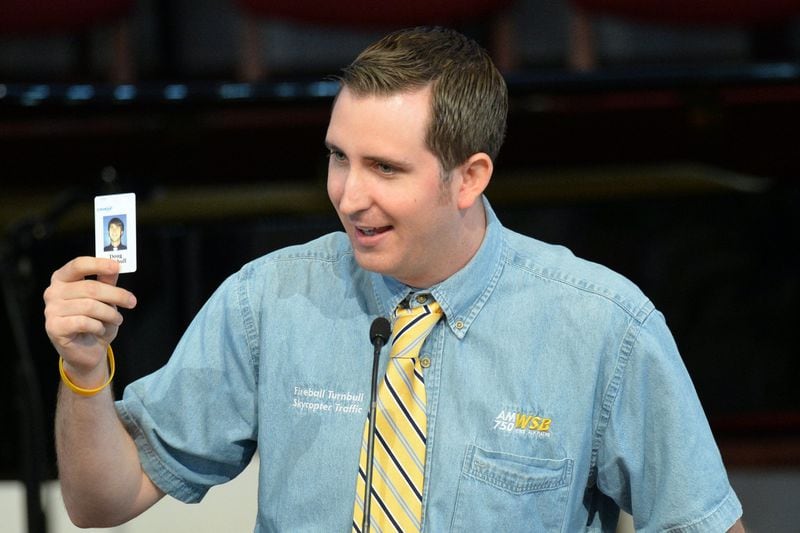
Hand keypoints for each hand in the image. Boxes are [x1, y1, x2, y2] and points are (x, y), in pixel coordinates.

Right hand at [44, 257, 136, 386]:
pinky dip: (98, 326)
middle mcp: (53, 292)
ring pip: (90, 306)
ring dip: (110, 314)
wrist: (87, 350)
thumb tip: (116, 265)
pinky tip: (100, 329)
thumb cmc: (95, 320)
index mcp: (62, 279)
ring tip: (117, 319)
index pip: (78, 265)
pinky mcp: (54, 327)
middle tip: (132, 301)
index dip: (98, 264)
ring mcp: (51, 310)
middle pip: (90, 287)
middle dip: (116, 295)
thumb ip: (107, 281)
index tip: (117, 266)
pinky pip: (83, 322)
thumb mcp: (105, 299)